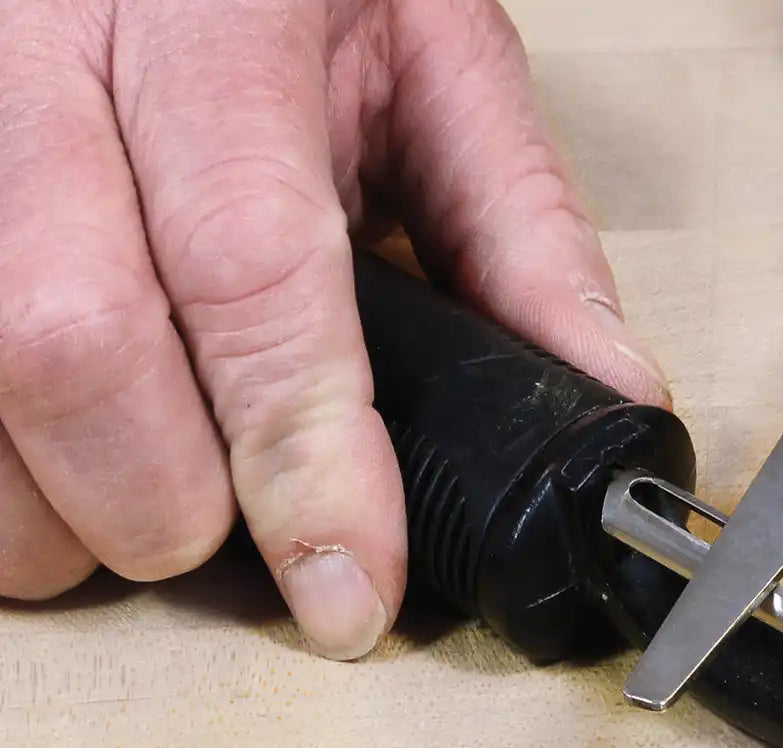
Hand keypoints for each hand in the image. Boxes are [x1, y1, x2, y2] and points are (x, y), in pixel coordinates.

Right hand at [0, 0, 667, 659]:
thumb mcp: (437, 57)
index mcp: (211, 15)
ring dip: (54, 511)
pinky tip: (61, 465)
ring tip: (146, 500)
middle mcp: (36, 54)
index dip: (301, 450)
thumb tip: (606, 392)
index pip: (247, 261)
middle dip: (160, 503)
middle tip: (231, 540)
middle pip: (64, 341)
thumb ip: (519, 225)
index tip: (351, 578)